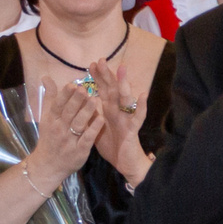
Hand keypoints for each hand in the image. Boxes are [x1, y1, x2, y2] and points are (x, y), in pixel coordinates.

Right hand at [22, 77, 102, 190]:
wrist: (48, 166)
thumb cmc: (49, 138)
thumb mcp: (46, 118)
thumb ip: (50, 98)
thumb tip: (46, 78)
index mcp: (51, 120)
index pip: (57, 105)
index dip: (64, 95)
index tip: (72, 84)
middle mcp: (59, 129)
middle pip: (68, 113)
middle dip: (76, 101)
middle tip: (85, 89)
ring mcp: (69, 141)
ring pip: (78, 124)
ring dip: (86, 112)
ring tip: (95, 100)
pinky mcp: (79, 151)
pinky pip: (87, 138)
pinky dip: (94, 129)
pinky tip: (101, 119)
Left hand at [89, 56, 150, 186]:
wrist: (125, 163)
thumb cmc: (111, 145)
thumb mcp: (96, 128)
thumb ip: (90, 114)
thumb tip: (79, 102)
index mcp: (109, 110)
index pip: (103, 90)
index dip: (97, 78)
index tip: (90, 65)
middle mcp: (119, 111)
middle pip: (113, 90)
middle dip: (107, 75)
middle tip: (100, 60)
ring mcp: (127, 119)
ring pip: (126, 99)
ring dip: (124, 84)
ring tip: (122, 70)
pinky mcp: (133, 130)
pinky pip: (138, 117)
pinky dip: (141, 106)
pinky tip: (143, 95)